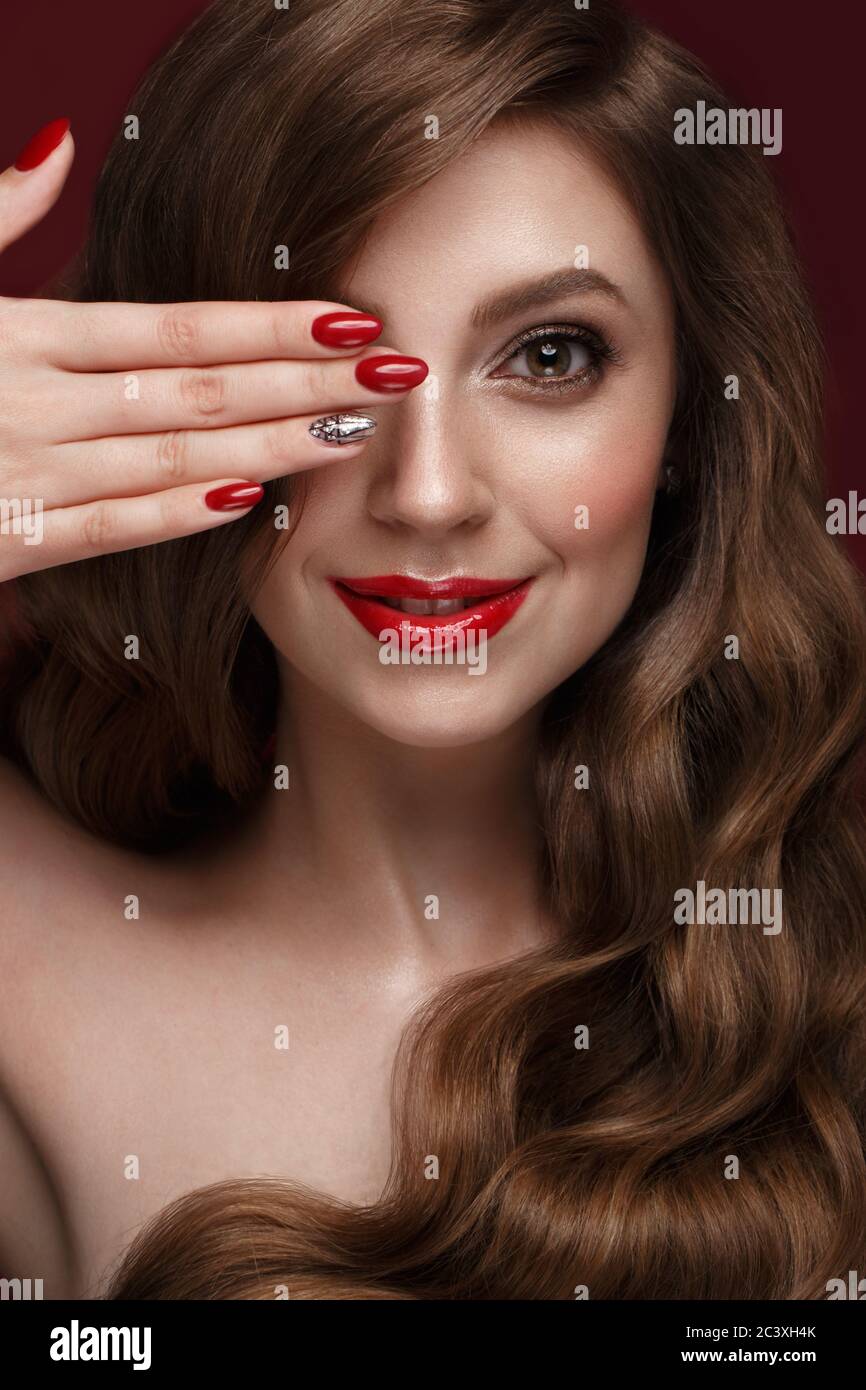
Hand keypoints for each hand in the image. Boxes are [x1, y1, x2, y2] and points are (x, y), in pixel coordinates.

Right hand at [0, 118, 427, 581]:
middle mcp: (36, 402)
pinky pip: (110, 529)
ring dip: (272, 445)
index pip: (175, 325)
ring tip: (354, 430)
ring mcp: (26, 474)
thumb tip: (54, 140)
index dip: (270, 324)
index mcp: (22, 334)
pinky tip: (251, 498)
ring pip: (173, 456)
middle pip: (199, 388)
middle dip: (306, 380)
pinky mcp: (7, 542)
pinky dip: (181, 513)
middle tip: (395, 371)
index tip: (352, 319)